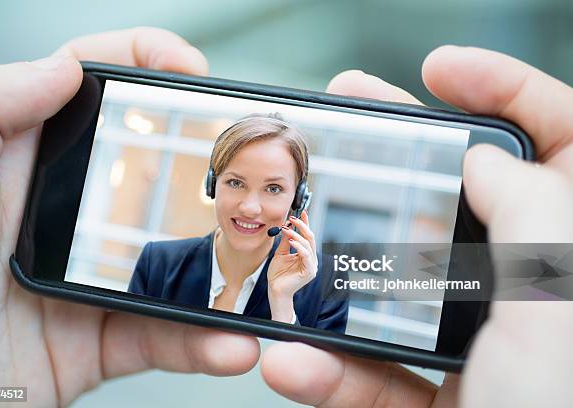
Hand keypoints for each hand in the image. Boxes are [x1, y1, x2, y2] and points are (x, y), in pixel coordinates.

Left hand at [0, 27, 258, 406]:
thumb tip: (61, 69)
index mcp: (17, 166)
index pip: (86, 91)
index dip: (141, 63)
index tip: (189, 69)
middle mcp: (59, 216)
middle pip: (146, 170)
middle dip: (204, 163)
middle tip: (247, 165)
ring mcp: (84, 278)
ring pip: (169, 260)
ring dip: (218, 266)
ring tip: (254, 264)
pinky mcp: (95, 340)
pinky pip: (161, 337)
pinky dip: (199, 342)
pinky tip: (227, 342)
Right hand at [261, 46, 572, 406]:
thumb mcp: (561, 303)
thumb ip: (529, 213)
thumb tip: (485, 160)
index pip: (564, 140)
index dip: (508, 89)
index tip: (439, 71)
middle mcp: (538, 293)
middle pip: (464, 199)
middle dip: (400, 158)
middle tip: (345, 125)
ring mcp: (489, 347)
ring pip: (407, 289)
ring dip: (340, 281)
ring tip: (290, 252)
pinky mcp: (449, 400)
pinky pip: (384, 376)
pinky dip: (336, 375)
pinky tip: (295, 367)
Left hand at [267, 210, 317, 322]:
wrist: (276, 290)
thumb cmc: (278, 275)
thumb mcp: (281, 254)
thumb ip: (286, 242)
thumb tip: (287, 227)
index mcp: (306, 254)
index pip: (307, 236)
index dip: (306, 223)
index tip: (301, 212)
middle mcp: (311, 259)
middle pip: (310, 238)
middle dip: (302, 226)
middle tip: (292, 218)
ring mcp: (311, 265)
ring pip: (308, 245)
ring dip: (297, 235)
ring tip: (287, 229)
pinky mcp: (309, 272)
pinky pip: (306, 255)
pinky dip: (299, 246)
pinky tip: (291, 241)